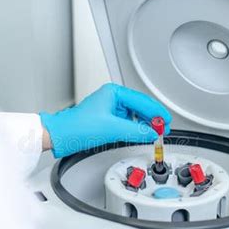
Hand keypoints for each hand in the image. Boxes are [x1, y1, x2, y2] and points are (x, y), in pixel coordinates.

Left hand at [40, 83, 171, 157]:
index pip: (142, 101)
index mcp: (114, 92)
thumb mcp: (112, 129)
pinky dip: (136, 128)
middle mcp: (113, 98)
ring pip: (135, 115)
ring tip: (154, 133)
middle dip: (153, 119)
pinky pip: (128, 122)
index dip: (157, 112)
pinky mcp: (108, 119)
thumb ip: (136, 131)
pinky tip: (141, 134)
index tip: (167, 122)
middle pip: (141, 107)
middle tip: (164, 129)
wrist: (61, 136)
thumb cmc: (78, 127)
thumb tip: (152, 133)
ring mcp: (111, 108)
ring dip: (145, 124)